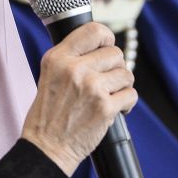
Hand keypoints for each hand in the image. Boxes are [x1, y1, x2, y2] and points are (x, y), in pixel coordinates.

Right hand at [21, 22, 136, 175]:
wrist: (47, 147)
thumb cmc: (48, 115)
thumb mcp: (49, 76)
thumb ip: (71, 59)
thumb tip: (101, 47)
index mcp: (57, 58)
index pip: (93, 31)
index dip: (106, 37)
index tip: (107, 46)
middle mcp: (74, 69)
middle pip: (115, 53)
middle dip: (115, 67)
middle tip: (105, 81)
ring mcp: (91, 88)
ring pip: (126, 74)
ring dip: (121, 86)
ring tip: (108, 96)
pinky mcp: (105, 108)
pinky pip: (131, 95)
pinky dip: (126, 103)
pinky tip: (114, 110)